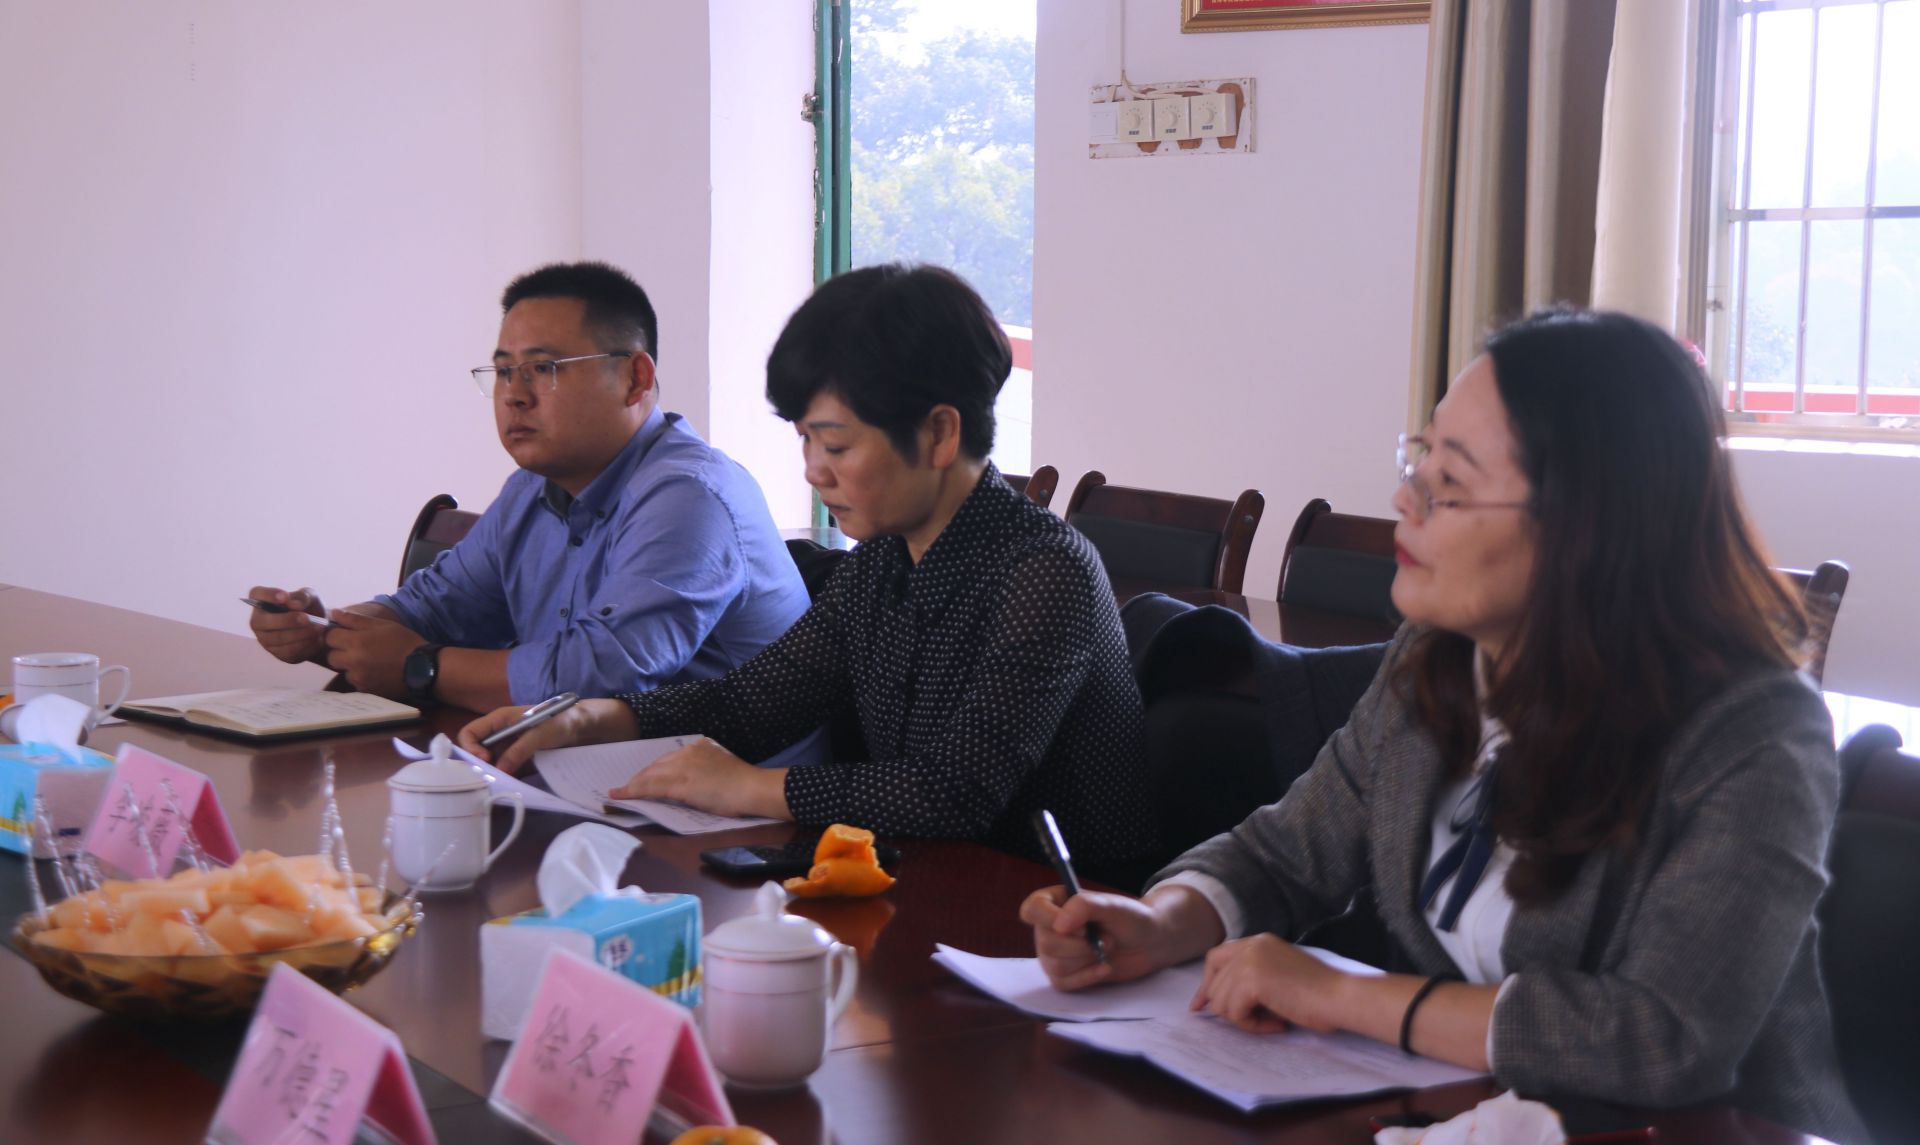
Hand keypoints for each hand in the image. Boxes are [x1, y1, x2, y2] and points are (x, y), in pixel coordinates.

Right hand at [247, 586, 327, 664]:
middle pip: (262, 622)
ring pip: (277, 638)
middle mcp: (258, 621)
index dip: (268, 595)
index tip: (285, 597)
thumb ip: (303, 597)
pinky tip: (316, 638)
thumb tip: (293, 605)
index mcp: (263, 601)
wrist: (320, 628)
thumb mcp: (310, 597)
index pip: (256, 594)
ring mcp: (265, 639)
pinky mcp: (278, 653)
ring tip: (318, 627)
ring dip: (300, 633)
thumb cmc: (309, 608)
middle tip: (307, 618)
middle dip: (286, 620)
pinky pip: (288, 651)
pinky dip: (304, 644)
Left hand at [322, 609, 423, 698]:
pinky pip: (355, 682)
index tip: (348, 635)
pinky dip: (361, 677)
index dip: (337, 634)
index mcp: (356, 642)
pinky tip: (376, 672)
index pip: (329, 637)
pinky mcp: (365, 690)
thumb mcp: (381, 625)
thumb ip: (354, 619)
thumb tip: (333, 613)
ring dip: (351, 666)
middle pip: (331, 656)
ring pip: (343, 670)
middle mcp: (353, 661)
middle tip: (357, 649)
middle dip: (340, 651)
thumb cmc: (403, 641)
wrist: (423, 667)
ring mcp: (358, 678)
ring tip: (369, 662)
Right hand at [457, 698, 637, 772]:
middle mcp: (503, 734)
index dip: (470, 747)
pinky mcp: (525, 760)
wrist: (589, 727)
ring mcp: (513, 748)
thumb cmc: (563, 720)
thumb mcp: (540, 733)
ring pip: (494, 764)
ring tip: (499, 788)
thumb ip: (519, 750)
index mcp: (500, 720)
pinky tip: (511, 789)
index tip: (484, 761)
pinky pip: (510, 772)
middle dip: (480, 766)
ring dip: (495, 776)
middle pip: (479, 752)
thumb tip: (500, 770)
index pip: (471, 733)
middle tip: (489, 781)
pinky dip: (508, 780)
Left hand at [609, 737, 789, 819]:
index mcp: (700, 747)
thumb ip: (704, 771)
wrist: (753, 788)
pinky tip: (621, 796)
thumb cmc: (744, 785)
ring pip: (650, 776)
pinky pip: (650, 788)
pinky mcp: (680, 784)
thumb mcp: (721, 769)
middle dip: (640, 777)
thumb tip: (691, 783)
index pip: (670, 759)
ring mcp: (684, 767)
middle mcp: (689, 752)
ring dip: (632, 785)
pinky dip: (633, 792)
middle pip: (656, 765)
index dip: (654, 770)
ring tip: (620, 793)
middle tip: (627, 788)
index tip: (644, 777)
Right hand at [1019, 886, 1207, 990]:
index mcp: (1054, 902)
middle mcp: (1048, 928)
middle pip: (1047, 943)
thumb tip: (1058, 926)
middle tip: (1107, 937)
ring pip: (1054, 965)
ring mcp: (1053, 954)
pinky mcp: (1064, 975)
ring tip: (1107, 949)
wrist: (1149, 943)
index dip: (1051, 920)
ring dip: (1088, 959)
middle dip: (1083, 945)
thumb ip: (1083, 907)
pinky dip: (1088, 977)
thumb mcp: (1111, 904)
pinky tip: (1104, 967)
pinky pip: (1063, 983)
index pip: (1032, 910)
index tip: (1082, 927)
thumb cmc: (1130, 917)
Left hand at [1190, 934, 1349, 1034]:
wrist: (1340, 997)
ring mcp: (1250, 960)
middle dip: (1226, 1008)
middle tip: (1251, 1022)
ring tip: (1273, 1021)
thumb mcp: (1279, 976)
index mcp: (1258, 942)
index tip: (1201, 1006)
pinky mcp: (1252, 980)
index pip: (1217, 958)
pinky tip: (1276, 1024)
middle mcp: (1251, 946)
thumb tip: (1218, 1000)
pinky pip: (1234, 1012)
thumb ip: (1252, 979)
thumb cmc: (1319, 994)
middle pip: (1214, 982)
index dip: (1207, 984)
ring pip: (1221, 1001)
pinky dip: (1252, 1025)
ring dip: (1244, 1020)